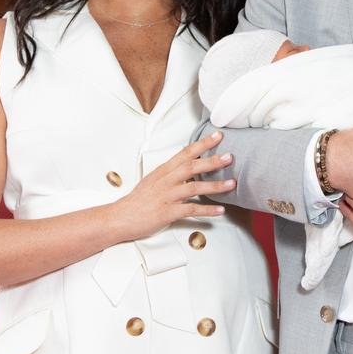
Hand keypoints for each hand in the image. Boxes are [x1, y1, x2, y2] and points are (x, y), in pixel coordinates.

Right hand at [111, 131, 234, 240]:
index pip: (185, 153)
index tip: (217, 136)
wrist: (120, 217)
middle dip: (211, 161)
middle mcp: (166, 181)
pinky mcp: (167, 212)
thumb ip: (171, 172)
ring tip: (231, 184)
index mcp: (163, 171)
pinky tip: (220, 210)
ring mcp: (166, 196)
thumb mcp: (154, 180)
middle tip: (229, 157)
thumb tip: (189, 165)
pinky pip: (190, 210)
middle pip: (191, 167)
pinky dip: (207, 210)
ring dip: (214, 186)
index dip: (202, 144)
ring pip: (193, 188)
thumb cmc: (138, 200)